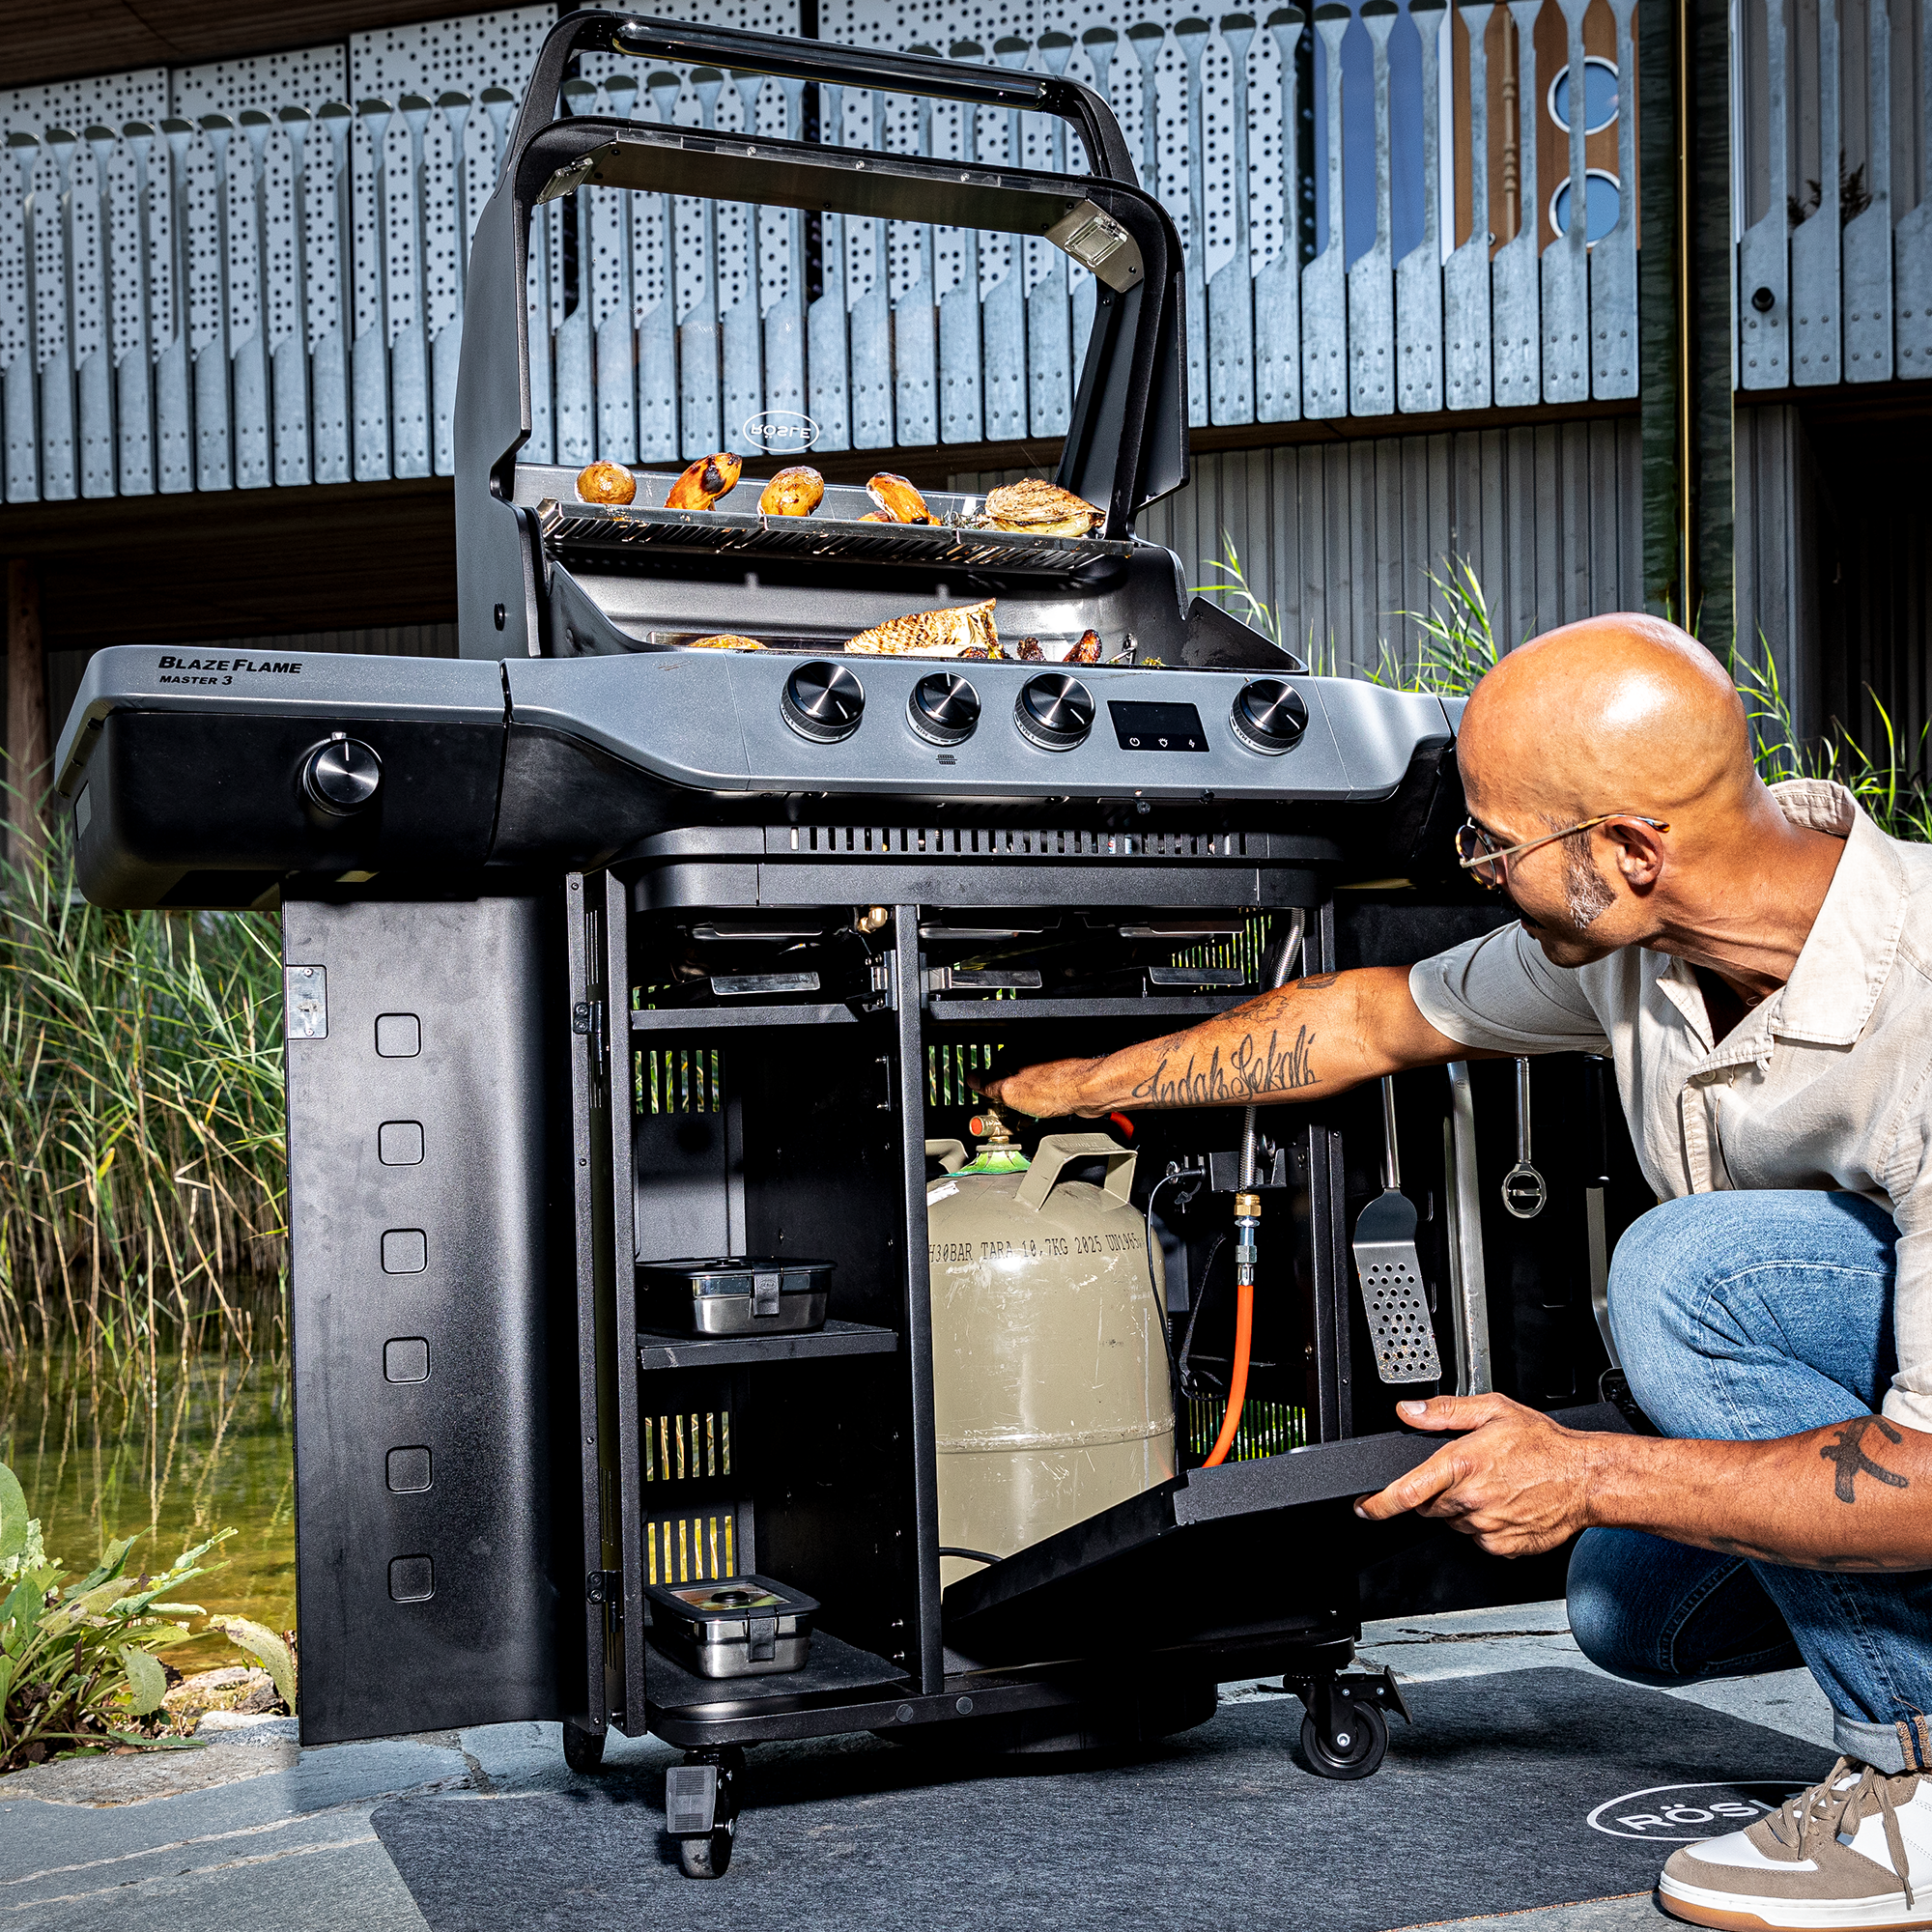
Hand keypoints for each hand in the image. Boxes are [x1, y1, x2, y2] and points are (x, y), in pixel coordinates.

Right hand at [972, 1059, 1105, 1119]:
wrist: (1091, 1092)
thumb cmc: (1057, 1088)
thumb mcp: (1010, 1092)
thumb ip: (989, 1086)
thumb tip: (972, 1080)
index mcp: (1016, 1051)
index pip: (993, 1068)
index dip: (990, 1088)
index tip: (990, 1102)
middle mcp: (1033, 1054)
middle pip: (1011, 1076)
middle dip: (1010, 1094)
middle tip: (1010, 1111)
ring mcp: (1050, 1064)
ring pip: (1030, 1084)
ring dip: (1027, 1100)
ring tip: (1030, 1114)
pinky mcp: (1063, 1076)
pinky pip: (1046, 1090)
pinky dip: (1043, 1101)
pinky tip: (1046, 1111)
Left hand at [1353, 1392, 1608, 1556]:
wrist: (1585, 1478)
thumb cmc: (1545, 1443)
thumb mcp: (1493, 1409)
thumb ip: (1444, 1411)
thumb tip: (1409, 1411)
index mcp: (1462, 1464)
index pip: (1406, 1491)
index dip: (1378, 1503)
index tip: (1364, 1508)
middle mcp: (1471, 1499)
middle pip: (1428, 1504)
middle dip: (1435, 1491)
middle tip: (1467, 1472)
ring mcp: (1486, 1526)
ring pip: (1452, 1521)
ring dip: (1460, 1506)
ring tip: (1492, 1484)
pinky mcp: (1502, 1546)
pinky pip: (1477, 1538)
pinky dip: (1482, 1523)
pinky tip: (1503, 1503)